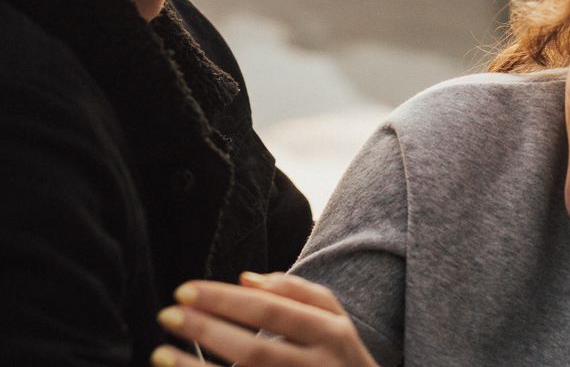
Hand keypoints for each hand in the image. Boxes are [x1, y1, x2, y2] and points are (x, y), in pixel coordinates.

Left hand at [150, 272, 379, 366]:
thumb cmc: (341, 359)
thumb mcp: (335, 320)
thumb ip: (296, 292)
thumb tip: (245, 278)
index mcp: (331, 334)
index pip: (270, 310)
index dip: (225, 300)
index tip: (184, 290)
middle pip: (254, 349)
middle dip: (206, 330)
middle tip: (166, 313)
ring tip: (159, 352)